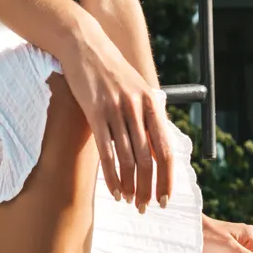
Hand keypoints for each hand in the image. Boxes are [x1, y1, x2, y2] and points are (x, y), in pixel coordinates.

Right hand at [61, 17, 171, 212]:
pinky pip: (106, 151)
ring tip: (131, 202)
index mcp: (152, 103)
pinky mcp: (94, 112)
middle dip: (149, 188)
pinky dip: (112, 175)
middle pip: (148, 159)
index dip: (167, 178)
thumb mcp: (136, 87)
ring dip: (131, 186)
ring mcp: (116, 110)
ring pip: (128, 159)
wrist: (84, 45)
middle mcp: (137, 108)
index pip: (165, 149)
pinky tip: (114, 190)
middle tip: (146, 208)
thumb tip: (155, 143)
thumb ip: (147, 113)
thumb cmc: (109, 69)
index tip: (166, 198)